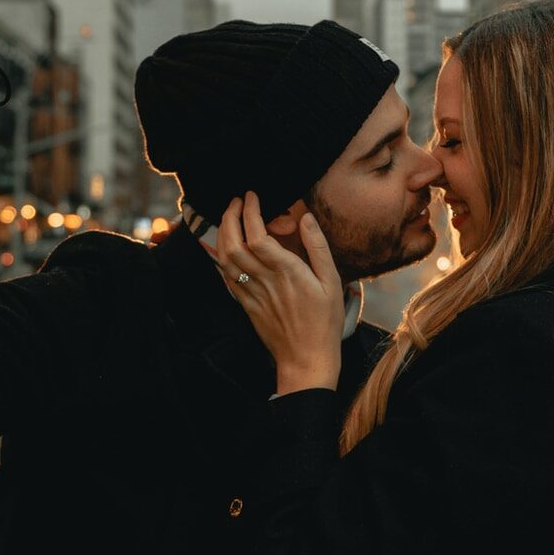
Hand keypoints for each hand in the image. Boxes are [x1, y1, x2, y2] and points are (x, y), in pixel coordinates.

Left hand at [217, 192, 344, 394]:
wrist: (306, 358)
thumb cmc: (324, 320)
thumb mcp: (331, 281)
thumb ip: (317, 247)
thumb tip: (305, 217)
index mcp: (287, 271)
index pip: (258, 234)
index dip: (251, 211)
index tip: (252, 196)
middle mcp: (265, 280)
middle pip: (234, 243)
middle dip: (230, 217)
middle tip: (236, 201)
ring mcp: (252, 293)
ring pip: (225, 259)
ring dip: (223, 233)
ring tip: (229, 217)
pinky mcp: (246, 304)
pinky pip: (226, 277)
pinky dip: (222, 256)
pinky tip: (227, 246)